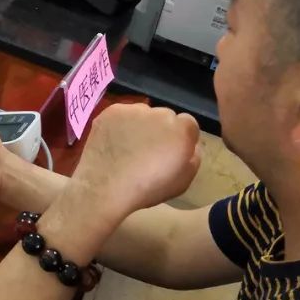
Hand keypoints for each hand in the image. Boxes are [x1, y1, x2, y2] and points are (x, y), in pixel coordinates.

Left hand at [70, 105, 200, 219]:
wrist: (105, 187)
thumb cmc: (147, 189)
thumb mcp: (183, 181)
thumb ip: (194, 156)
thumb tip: (191, 144)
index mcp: (182, 129)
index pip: (189, 125)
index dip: (180, 139)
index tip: (170, 153)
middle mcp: (160, 112)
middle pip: (165, 117)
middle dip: (161, 130)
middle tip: (148, 151)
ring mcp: (133, 109)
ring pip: (142, 114)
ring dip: (140, 126)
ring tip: (128, 148)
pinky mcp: (111, 111)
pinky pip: (121, 115)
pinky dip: (120, 125)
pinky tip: (114, 143)